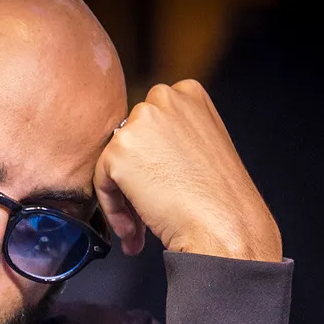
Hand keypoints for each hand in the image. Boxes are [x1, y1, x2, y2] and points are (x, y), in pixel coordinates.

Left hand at [94, 80, 281, 261]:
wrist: (222, 225)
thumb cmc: (220, 199)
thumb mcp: (205, 147)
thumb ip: (174, 138)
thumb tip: (146, 155)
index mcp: (188, 94)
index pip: (151, 125)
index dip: (153, 162)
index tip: (160, 186)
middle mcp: (163, 99)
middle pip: (131, 141)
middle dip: (136, 179)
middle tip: (147, 212)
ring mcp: (139, 122)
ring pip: (114, 162)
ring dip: (124, 198)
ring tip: (139, 228)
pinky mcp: (119, 150)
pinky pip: (101, 182)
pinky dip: (113, 210)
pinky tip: (133, 230)